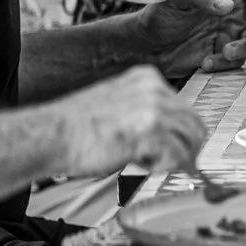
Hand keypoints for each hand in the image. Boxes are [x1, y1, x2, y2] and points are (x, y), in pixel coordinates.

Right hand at [45, 65, 208, 177]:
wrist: (51, 134)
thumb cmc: (77, 127)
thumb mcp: (118, 105)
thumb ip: (145, 113)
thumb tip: (170, 135)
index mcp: (147, 78)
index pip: (185, 109)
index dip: (182, 135)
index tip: (175, 150)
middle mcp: (154, 90)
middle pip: (195, 125)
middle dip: (186, 149)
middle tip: (172, 164)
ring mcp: (153, 109)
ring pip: (190, 141)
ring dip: (173, 159)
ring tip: (147, 163)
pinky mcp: (149, 131)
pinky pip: (178, 155)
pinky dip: (164, 167)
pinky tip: (141, 164)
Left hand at [138, 0, 245, 76]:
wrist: (146, 46)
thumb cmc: (159, 14)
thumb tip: (228, 6)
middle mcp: (235, 11)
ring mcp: (231, 33)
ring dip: (245, 50)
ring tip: (224, 52)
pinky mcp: (224, 53)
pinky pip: (238, 62)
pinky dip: (225, 65)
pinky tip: (205, 63)